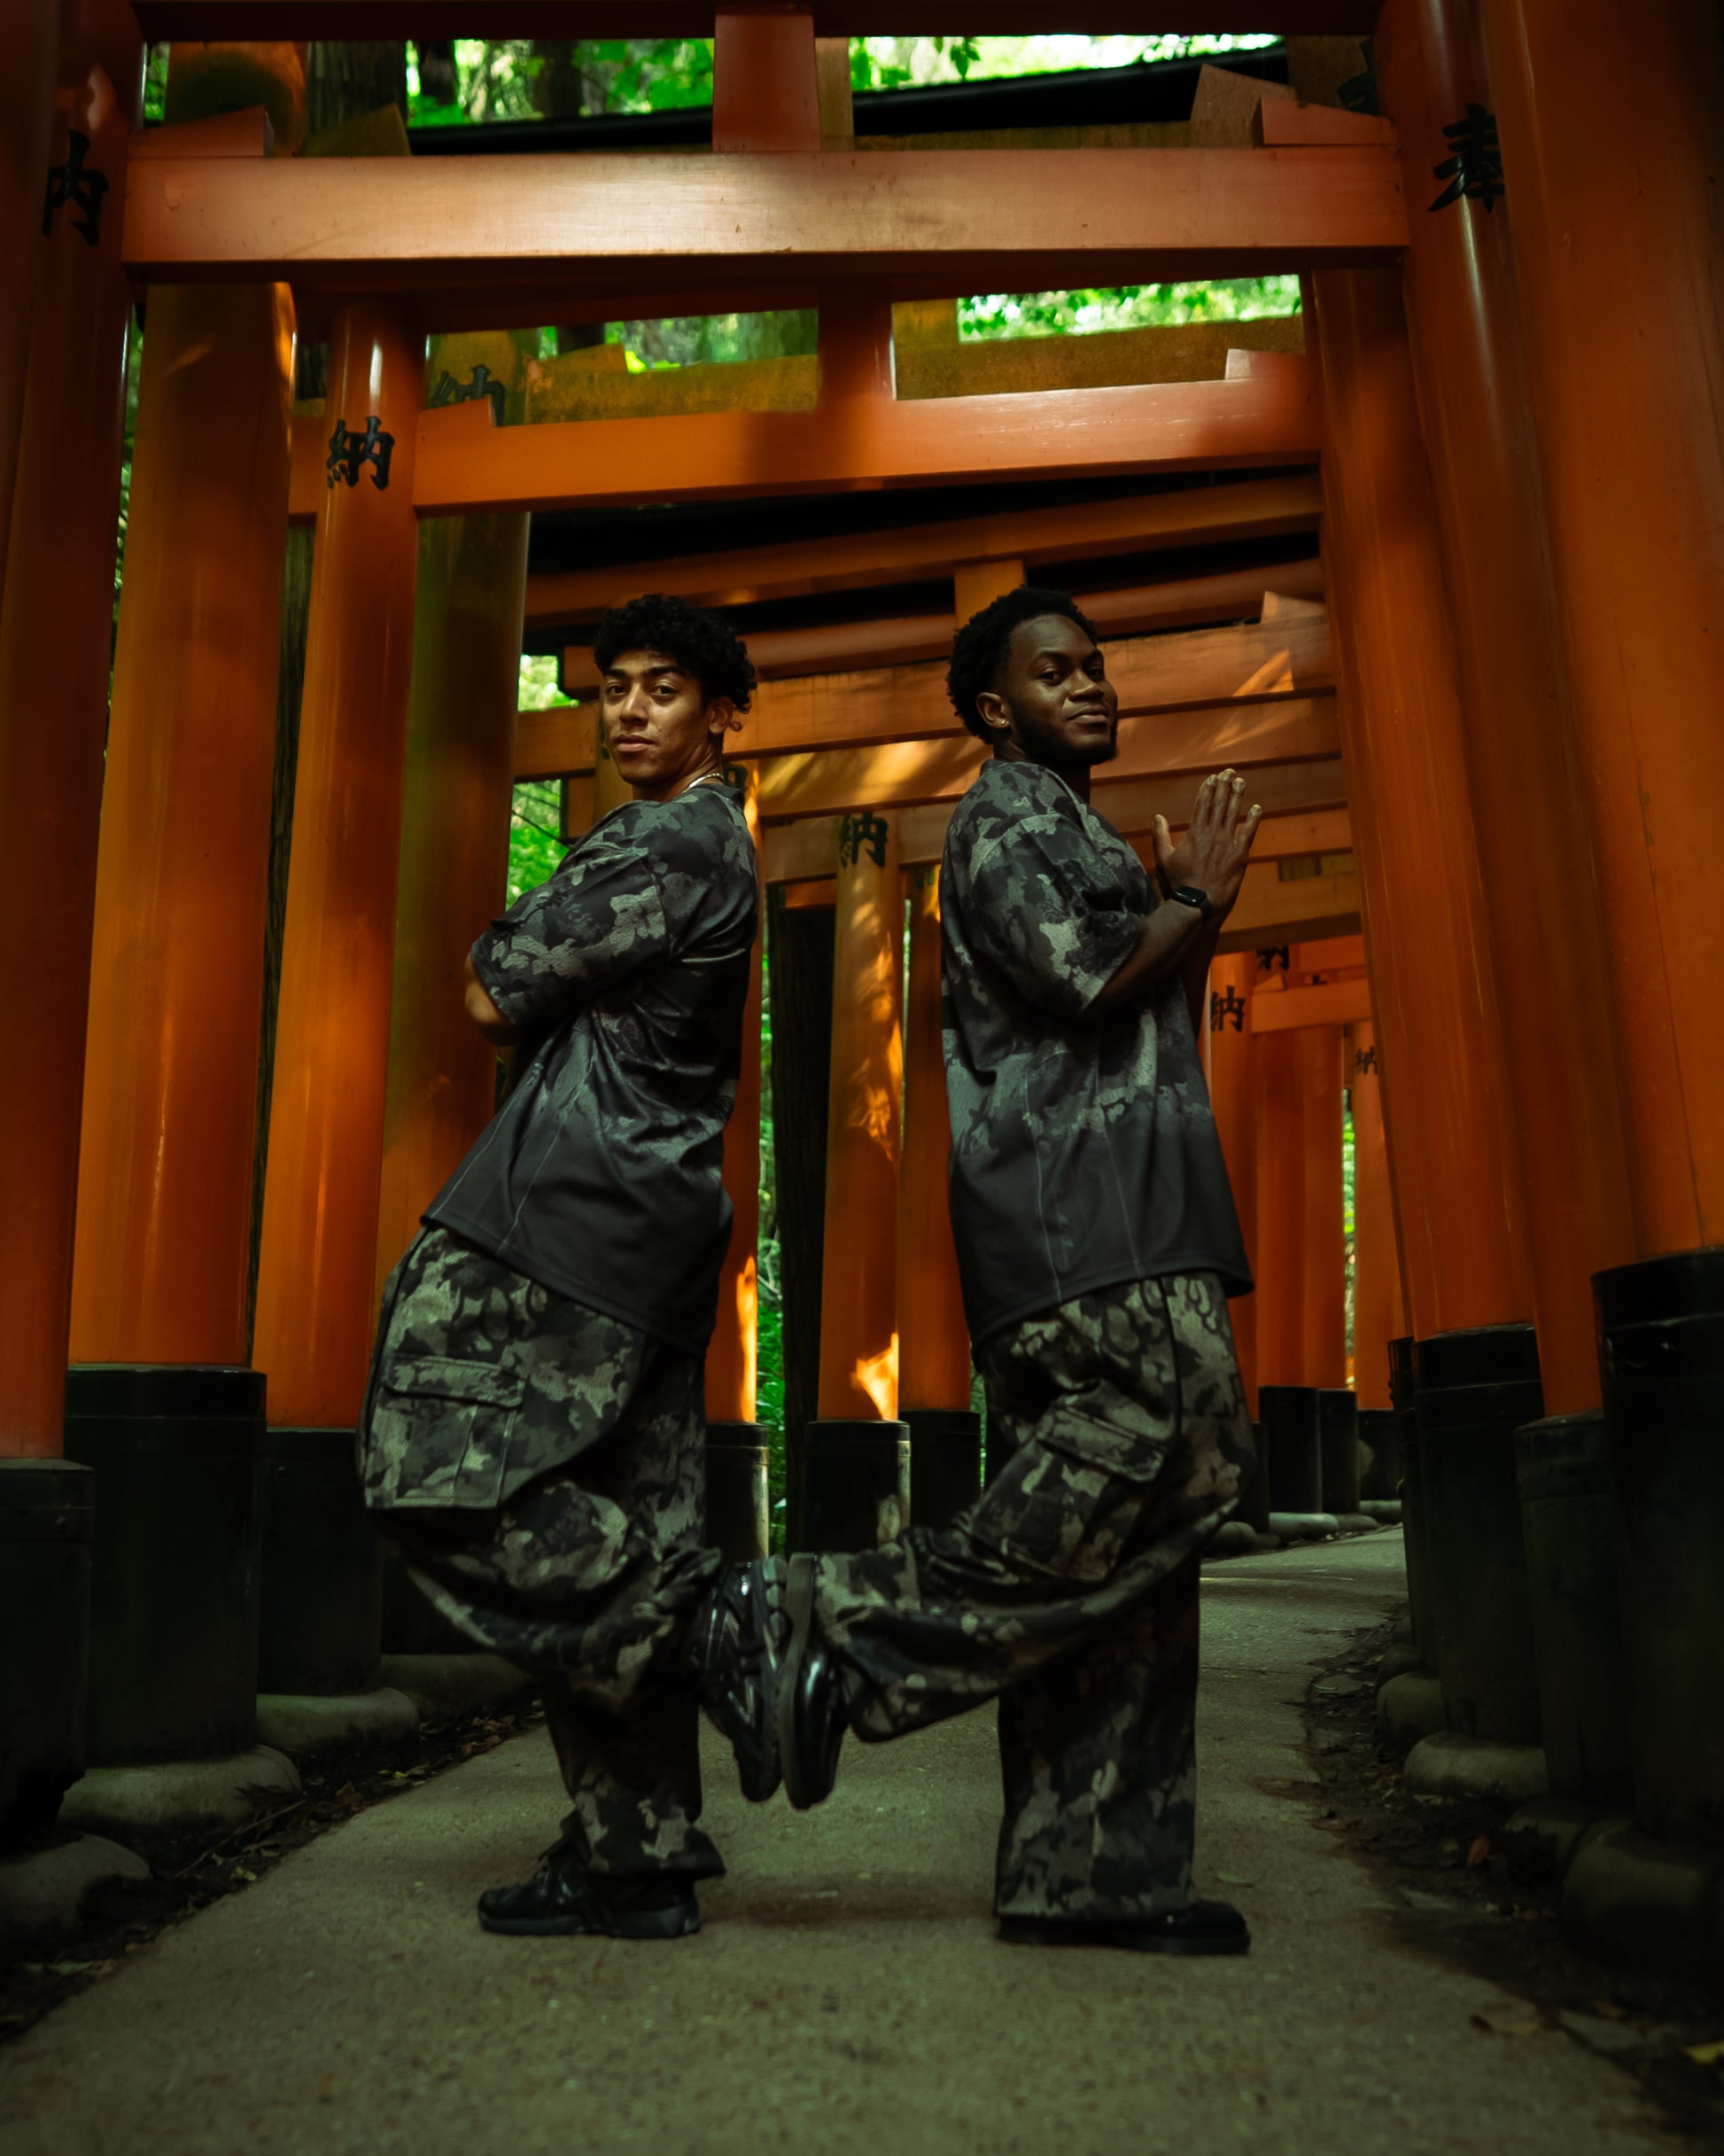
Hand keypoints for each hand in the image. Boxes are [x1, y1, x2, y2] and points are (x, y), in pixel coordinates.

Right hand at [1151, 769, 1262, 918]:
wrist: (1199, 903)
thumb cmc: (1179, 883)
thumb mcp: (1163, 858)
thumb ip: (1160, 836)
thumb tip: (1157, 816)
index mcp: (1195, 833)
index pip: (1202, 805)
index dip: (1208, 789)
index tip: (1212, 778)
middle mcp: (1212, 833)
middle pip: (1219, 804)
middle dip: (1224, 786)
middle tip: (1229, 772)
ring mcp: (1227, 843)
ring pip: (1234, 813)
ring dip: (1237, 796)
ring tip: (1241, 781)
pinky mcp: (1240, 855)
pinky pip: (1249, 833)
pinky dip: (1253, 819)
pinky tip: (1257, 808)